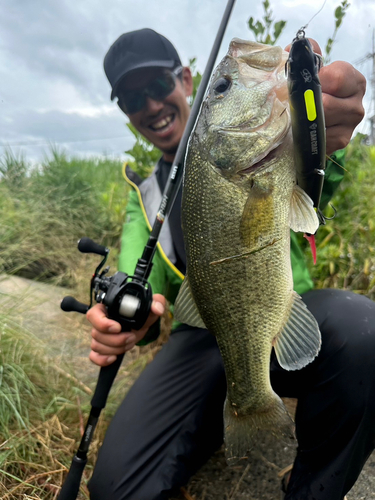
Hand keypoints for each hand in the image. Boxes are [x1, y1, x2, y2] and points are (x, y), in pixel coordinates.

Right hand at [86, 294, 165, 366]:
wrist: (141, 323)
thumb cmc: (140, 312)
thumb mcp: (149, 305)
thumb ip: (156, 302)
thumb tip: (157, 308)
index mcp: (106, 308)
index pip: (93, 315)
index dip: (103, 323)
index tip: (118, 327)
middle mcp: (99, 322)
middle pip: (96, 334)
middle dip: (116, 339)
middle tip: (131, 337)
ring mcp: (99, 336)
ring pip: (97, 345)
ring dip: (115, 348)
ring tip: (130, 343)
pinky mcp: (102, 348)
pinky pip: (94, 356)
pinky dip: (102, 360)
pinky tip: (114, 358)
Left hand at [285, 39, 365, 155]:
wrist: (307, 124)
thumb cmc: (309, 94)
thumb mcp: (308, 72)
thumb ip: (305, 57)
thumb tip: (294, 48)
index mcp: (353, 81)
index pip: (336, 77)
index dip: (314, 81)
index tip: (303, 85)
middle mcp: (357, 104)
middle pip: (327, 104)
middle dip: (306, 104)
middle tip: (295, 105)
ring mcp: (351, 125)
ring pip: (321, 122)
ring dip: (305, 120)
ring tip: (299, 117)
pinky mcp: (341, 141)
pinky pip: (320, 139)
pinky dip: (308, 135)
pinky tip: (306, 131)